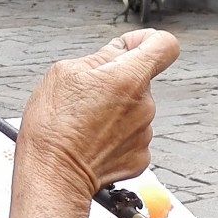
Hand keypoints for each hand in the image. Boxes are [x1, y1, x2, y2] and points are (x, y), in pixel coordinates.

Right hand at [15, 28, 179, 209]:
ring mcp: (144, 134)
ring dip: (116, 111)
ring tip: (85, 123)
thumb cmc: (53, 128)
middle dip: (118, 82)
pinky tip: (94, 142)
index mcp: (129, 78)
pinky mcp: (140, 158)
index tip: (131, 47)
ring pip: (135, 110)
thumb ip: (100, 57)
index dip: (149, 40)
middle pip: (141, 81)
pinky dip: (116, 137)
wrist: (52, 176)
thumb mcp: (64, 73)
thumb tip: (119, 50)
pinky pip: (132, 137)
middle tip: (87, 97)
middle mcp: (144, 106)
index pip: (165, 45)